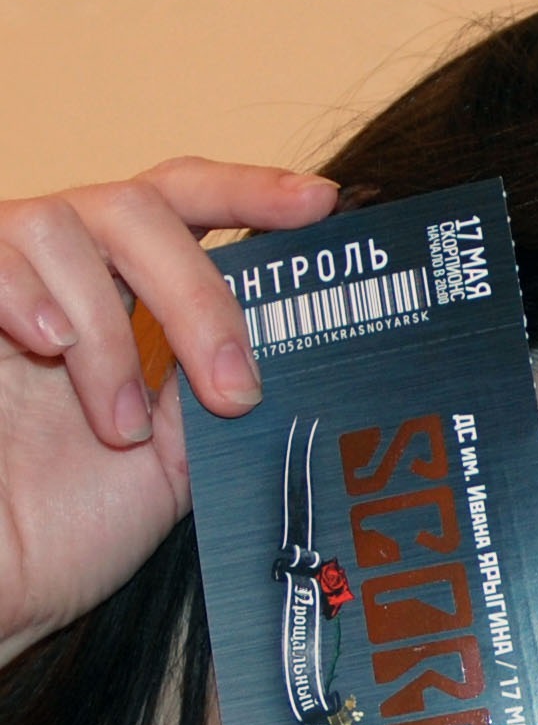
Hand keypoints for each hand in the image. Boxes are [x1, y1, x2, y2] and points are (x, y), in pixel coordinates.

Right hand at [0, 157, 337, 664]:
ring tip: (117, 427)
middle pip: (137, 207)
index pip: (184, 210)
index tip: (319, 206)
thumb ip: (213, 392)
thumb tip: (286, 341)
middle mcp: (62, 282)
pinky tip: (47, 345)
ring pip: (65, 226)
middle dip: (199, 295)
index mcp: (121, 306)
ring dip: (109, 331)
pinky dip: (26, 292)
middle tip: (232, 388)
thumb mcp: (172, 462)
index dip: (249, 195)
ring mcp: (4, 289)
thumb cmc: (65, 530)